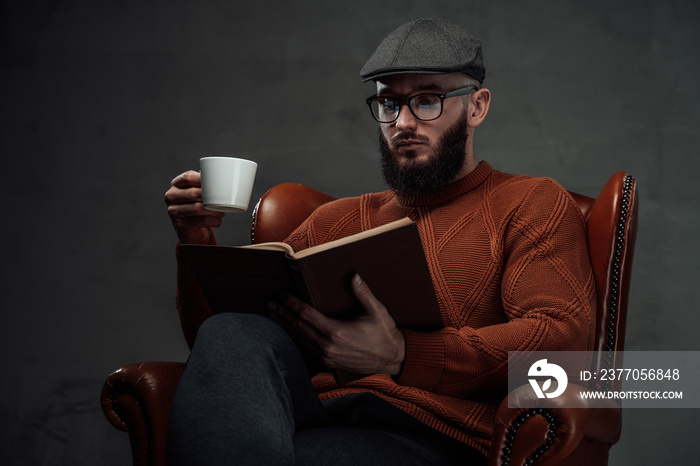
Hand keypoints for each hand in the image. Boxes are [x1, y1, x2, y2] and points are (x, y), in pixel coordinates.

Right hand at [164, 170, 224, 243]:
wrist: (191, 229)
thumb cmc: (197, 205)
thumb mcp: (199, 191)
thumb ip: (206, 182)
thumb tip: (223, 172)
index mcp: (176, 184)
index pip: (188, 177)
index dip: (203, 179)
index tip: (218, 183)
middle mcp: (171, 196)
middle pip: (194, 193)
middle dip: (211, 197)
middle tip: (223, 201)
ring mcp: (173, 211)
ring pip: (197, 208)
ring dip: (213, 210)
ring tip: (222, 212)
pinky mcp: (180, 224)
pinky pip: (199, 221)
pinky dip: (212, 221)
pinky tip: (218, 221)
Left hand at [275, 274, 405, 374]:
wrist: (393, 358)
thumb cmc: (385, 334)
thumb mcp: (376, 311)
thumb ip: (363, 293)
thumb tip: (353, 276)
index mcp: (336, 332)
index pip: (306, 315)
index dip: (292, 304)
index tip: (282, 295)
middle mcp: (328, 346)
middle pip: (298, 327)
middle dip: (283, 314)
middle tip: (270, 304)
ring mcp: (327, 356)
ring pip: (300, 339)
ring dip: (286, 326)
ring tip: (274, 316)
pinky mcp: (329, 362)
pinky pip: (307, 348)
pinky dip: (297, 338)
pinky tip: (291, 332)